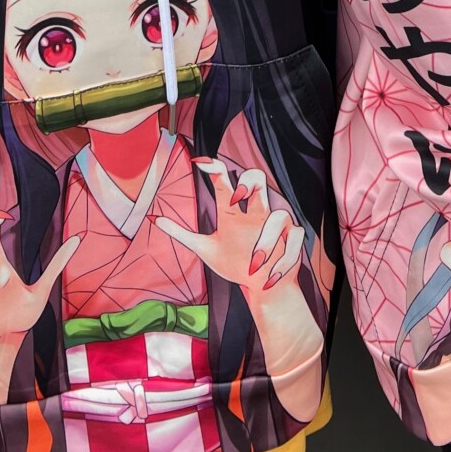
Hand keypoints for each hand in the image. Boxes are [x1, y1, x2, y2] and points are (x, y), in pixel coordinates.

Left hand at [157, 159, 304, 300]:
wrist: (261, 288)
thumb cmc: (234, 264)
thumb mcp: (205, 249)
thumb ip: (182, 234)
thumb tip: (155, 220)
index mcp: (232, 213)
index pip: (225, 182)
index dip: (215, 169)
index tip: (201, 163)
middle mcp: (254, 213)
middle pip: (258, 178)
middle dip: (250, 181)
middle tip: (237, 197)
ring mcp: (274, 225)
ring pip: (278, 213)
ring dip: (267, 240)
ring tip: (255, 261)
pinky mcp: (291, 240)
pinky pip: (295, 237)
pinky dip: (285, 257)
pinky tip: (272, 274)